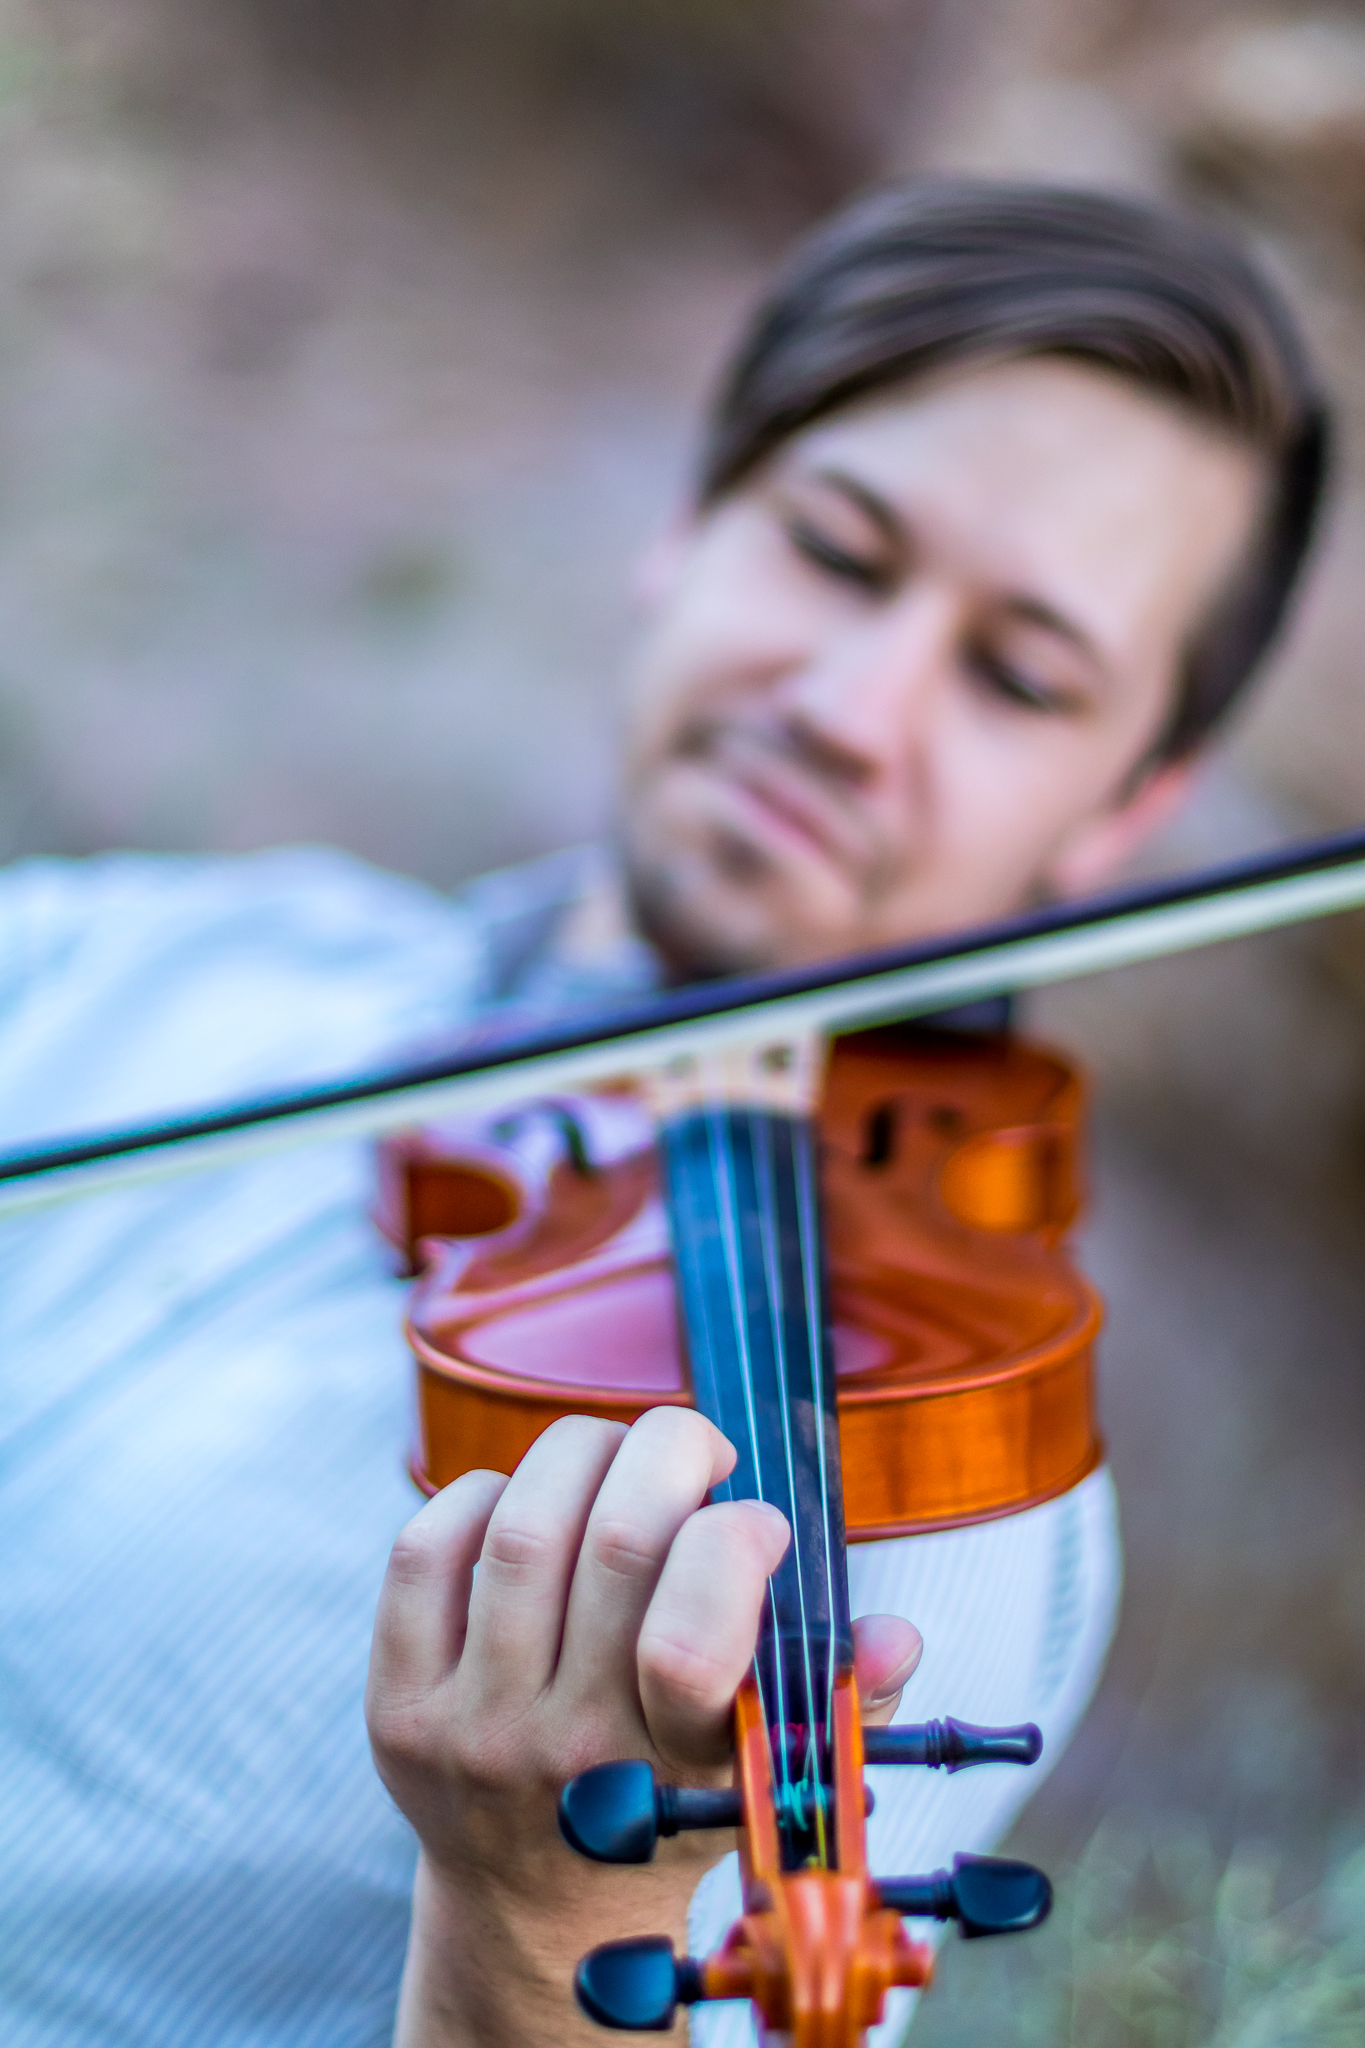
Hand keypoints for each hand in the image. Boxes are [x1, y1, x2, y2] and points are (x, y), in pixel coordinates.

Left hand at [366, 1406, 921, 2047]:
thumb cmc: (672, 1798)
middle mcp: (568, 1750)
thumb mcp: (768, 1767)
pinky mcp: (398, 1705)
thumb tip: (896, 1635)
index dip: (733, 1545)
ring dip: (584, 1452)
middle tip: (699, 1450)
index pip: (687, 1645)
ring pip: (524, 1526)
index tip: (759, 1524)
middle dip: (671, 1450)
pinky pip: (423, 1552)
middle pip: (615, 1542)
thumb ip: (839, 1697)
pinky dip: (482, 1492)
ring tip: (619, 1457)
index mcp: (672, 1768)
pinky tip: (529, 1499)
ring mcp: (473, 1729)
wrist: (539, 1902)